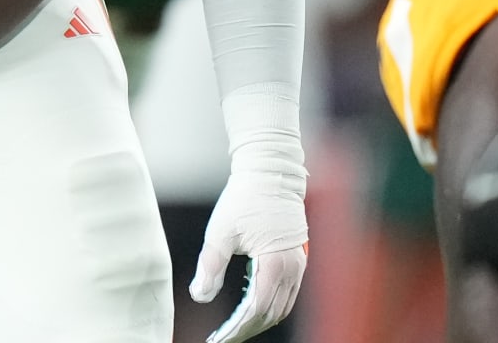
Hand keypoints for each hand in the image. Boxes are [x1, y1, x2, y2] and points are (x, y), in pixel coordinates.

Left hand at [190, 168, 308, 342]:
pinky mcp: (297, 258)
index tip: (219, 338)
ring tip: (235, 326)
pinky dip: (269, 303)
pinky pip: (286, 292)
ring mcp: (298, 265)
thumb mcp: (220, 233)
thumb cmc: (244, 198)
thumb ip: (210, 268)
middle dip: (247, 329)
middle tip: (224, 337)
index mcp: (274, 264)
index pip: (256, 310)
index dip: (237, 329)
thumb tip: (200, 296)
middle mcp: (292, 269)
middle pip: (271, 313)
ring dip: (260, 319)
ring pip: (282, 306)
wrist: (270, 172)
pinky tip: (249, 302)